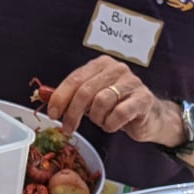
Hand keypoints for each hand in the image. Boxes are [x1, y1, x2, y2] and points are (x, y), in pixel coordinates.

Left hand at [43, 56, 180, 145]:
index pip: (74, 79)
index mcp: (101, 64)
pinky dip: (111, 124)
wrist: (149, 116)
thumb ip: (71, 96)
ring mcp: (131, 82)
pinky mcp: (143, 98)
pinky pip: (118, 113)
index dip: (60, 98)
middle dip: (72, 113)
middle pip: (85, 91)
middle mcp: (116, 69)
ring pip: (101, 102)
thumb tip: (44, 96)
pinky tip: (113, 124)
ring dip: (97, 118)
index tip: (53, 114)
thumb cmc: (117, 106)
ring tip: (102, 121)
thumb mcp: (91, 99)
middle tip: (68, 128)